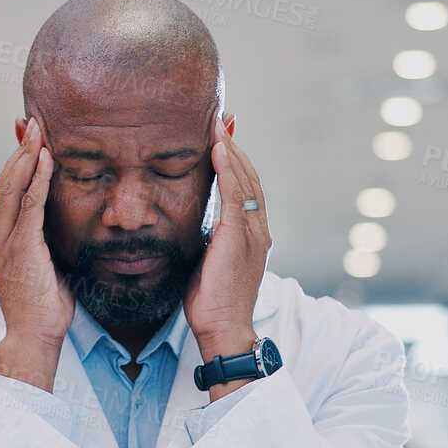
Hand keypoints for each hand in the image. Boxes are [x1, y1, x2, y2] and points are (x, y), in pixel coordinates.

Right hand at [0, 116, 71, 390]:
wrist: (33, 338)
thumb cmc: (45, 308)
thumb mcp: (48, 267)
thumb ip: (49, 243)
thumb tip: (65, 228)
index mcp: (4, 239)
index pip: (9, 190)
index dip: (18, 161)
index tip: (29, 137)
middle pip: (5, 180)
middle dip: (19, 149)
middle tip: (31, 121)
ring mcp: (5, 242)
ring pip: (12, 187)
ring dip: (26, 155)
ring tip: (37, 129)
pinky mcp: (20, 249)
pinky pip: (28, 206)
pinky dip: (36, 179)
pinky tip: (47, 159)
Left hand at [187, 117, 268, 375]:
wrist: (224, 330)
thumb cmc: (211, 304)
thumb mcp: (207, 263)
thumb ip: (206, 240)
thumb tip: (190, 226)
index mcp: (251, 235)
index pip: (245, 187)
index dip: (235, 160)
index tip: (222, 136)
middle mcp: (257, 229)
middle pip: (249, 175)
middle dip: (235, 145)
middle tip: (222, 117)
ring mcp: (252, 232)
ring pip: (245, 179)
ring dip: (231, 148)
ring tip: (218, 122)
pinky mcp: (239, 237)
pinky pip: (235, 194)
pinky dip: (228, 167)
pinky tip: (218, 147)